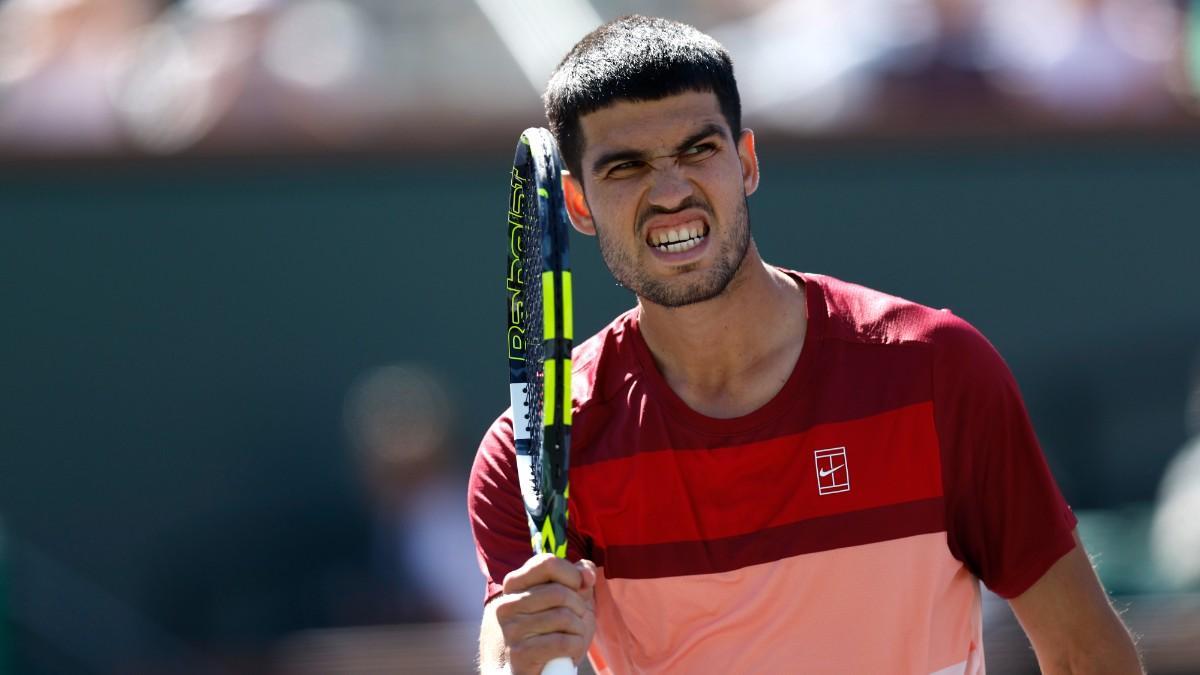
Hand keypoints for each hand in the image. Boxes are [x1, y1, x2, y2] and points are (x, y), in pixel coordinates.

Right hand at [493, 553, 596, 673]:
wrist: (537, 670)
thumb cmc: (555, 630)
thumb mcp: (571, 599)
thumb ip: (578, 577)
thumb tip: (586, 573)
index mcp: (515, 584)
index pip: (548, 563)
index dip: (572, 574)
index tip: (579, 588)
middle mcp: (507, 604)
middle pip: (560, 592)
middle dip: (579, 608)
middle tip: (576, 620)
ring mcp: (511, 629)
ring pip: (563, 617)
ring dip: (579, 630)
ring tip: (572, 637)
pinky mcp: (520, 653)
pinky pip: (562, 642)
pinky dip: (575, 647)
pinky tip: (569, 652)